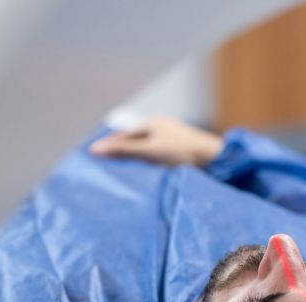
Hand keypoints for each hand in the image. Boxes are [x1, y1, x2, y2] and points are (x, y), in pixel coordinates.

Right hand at [89, 116, 224, 166]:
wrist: (215, 160)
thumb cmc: (182, 152)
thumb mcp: (149, 151)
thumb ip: (123, 150)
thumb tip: (95, 149)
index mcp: (152, 123)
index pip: (122, 135)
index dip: (107, 145)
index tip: (90, 155)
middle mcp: (160, 128)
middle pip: (132, 141)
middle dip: (118, 152)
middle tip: (101, 166)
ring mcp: (169, 139)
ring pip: (143, 149)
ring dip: (131, 159)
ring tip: (117, 172)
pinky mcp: (177, 152)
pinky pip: (153, 156)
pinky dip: (144, 164)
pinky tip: (141, 174)